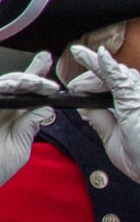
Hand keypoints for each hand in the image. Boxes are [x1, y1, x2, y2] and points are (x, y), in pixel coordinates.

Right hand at [0, 51, 56, 185]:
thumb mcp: (19, 148)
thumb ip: (29, 127)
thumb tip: (47, 109)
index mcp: (11, 115)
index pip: (26, 94)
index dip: (37, 80)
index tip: (51, 73)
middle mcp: (0, 107)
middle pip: (16, 84)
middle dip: (34, 78)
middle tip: (49, 83)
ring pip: (5, 84)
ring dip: (22, 82)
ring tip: (37, 83)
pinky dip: (3, 87)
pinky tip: (14, 87)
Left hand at [70, 45, 139, 187]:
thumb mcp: (111, 136)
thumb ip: (99, 118)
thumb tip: (84, 106)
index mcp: (131, 105)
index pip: (112, 82)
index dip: (94, 76)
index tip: (79, 74)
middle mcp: (139, 98)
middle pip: (114, 75)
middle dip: (92, 75)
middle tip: (75, 83)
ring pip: (118, 73)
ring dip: (98, 67)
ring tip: (85, 58)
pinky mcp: (137, 102)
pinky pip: (121, 80)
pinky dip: (109, 67)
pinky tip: (100, 57)